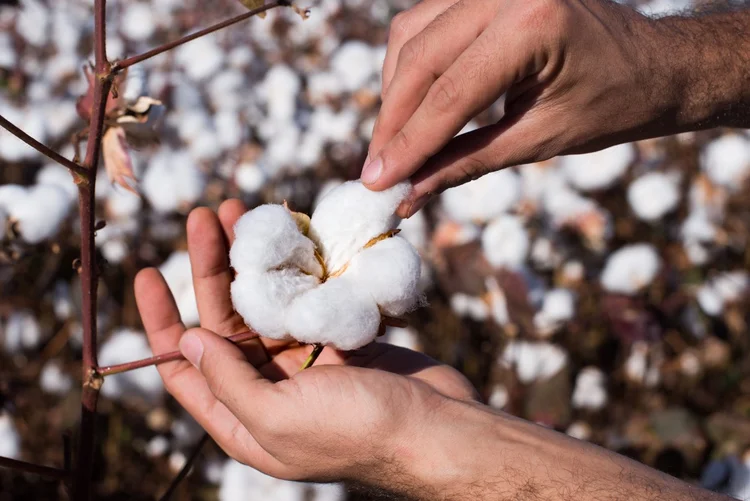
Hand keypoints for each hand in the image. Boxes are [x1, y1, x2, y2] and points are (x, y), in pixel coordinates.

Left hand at [134, 200, 477, 483]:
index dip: (161, 322)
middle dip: (212, 268)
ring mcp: (304, 362)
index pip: (185, 368)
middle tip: (206, 216)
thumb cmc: (356, 431)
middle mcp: (267, 389)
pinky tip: (288, 235)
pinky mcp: (337, 339)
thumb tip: (187, 340)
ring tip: (238, 212)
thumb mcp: (277, 417)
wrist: (435, 427)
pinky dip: (295, 268)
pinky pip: (306, 297)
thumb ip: (227, 381)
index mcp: (243, 420)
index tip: (147, 273)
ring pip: (266, 302)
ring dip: (252, 259)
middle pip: (226, 322)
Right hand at [362, 0, 691, 216]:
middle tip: (375, 171)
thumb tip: (407, 194)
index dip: (407, 143)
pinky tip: (411, 107)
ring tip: (393, 145)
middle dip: (393, 121)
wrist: (655, 63)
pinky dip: (412, 68)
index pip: (449, 92)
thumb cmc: (614, 104)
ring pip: (412, 35)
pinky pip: (426, 23)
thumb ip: (466, 162)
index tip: (375, 182)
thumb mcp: (539, 140)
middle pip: (420, 57)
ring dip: (395, 93)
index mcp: (534, 21)